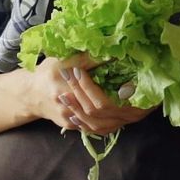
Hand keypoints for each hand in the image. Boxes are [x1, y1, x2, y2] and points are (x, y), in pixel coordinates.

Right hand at [30, 53, 152, 135]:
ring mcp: (71, 120)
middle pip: (103, 111)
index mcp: (62, 87)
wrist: (30, 94)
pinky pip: (98, 129)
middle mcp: (67, 107)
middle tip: (149, 96)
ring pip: (102, 124)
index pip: (96, 93)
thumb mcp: (64, 58)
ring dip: (123, 116)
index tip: (138, 80)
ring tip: (144, 106)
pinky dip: (115, 122)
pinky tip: (128, 113)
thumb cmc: (47, 71)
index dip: (119, 90)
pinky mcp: (74, 127)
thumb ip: (87, 57)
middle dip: (127, 104)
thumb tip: (114, 51)